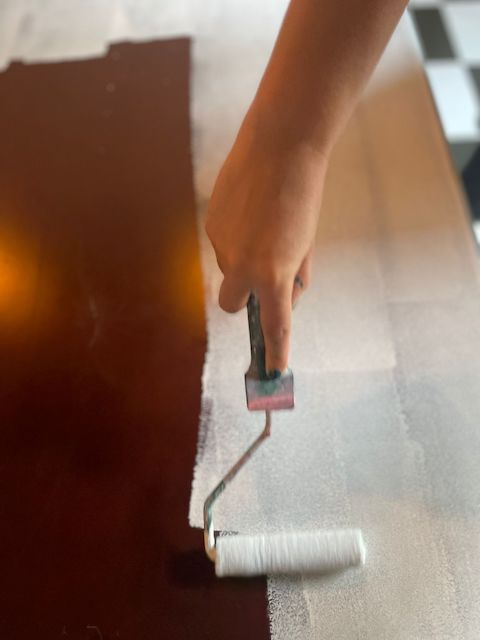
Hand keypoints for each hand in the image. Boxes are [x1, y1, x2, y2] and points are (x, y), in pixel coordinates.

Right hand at [205, 112, 327, 372]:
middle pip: (231, 305)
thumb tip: (284, 293)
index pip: (274, 324)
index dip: (274, 350)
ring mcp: (221, 245)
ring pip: (228, 267)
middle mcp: (241, 266)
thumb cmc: (304, 195)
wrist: (281, 145)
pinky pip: (222, 242)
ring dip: (243, 261)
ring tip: (263, 225)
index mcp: (273, 273)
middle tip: (262, 278)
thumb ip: (295, 275)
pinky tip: (249, 210)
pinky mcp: (210, 223)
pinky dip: (235, 237)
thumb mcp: (308, 243)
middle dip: (243, 299)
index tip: (274, 370)